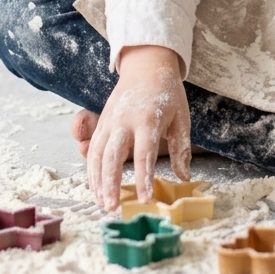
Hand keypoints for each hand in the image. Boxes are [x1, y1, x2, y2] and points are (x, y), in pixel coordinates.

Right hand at [86, 45, 190, 209]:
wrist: (147, 64)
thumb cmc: (167, 93)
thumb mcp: (181, 117)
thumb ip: (181, 148)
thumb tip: (184, 178)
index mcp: (148, 119)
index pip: (144, 154)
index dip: (144, 178)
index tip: (145, 200)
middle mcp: (125, 121)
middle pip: (112, 157)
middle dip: (111, 184)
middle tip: (113, 208)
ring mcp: (110, 121)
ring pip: (97, 154)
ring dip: (97, 181)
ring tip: (102, 203)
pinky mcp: (102, 122)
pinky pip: (92, 148)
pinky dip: (91, 169)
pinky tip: (95, 187)